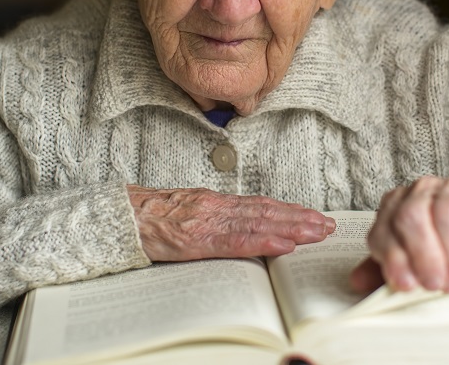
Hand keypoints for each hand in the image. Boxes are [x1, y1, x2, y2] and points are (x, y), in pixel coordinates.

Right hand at [128, 185, 335, 261]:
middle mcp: (217, 207)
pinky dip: (263, 241)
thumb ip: (211, 220)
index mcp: (214, 203)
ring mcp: (209, 222)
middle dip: (300, 218)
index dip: (288, 210)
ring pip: (259, 223)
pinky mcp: (199, 238)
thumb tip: (236, 229)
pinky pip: (236, 242)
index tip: (312, 215)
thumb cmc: (148, 218)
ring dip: (292, 228)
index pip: (259, 205)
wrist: (120, 217)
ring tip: (317, 232)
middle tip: (328, 225)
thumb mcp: (185, 213)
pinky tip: (283, 244)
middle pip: (266, 211)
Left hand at [349, 176, 448, 293]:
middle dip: (423, 255)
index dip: (393, 259)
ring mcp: (447, 189)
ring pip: (444, 213)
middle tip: (434, 284)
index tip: (406, 285)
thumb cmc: (436, 244)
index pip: (384, 231)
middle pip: (412, 217)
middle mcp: (417, 193)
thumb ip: (382, 270)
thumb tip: (357, 282)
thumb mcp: (407, 257)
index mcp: (392, 208)